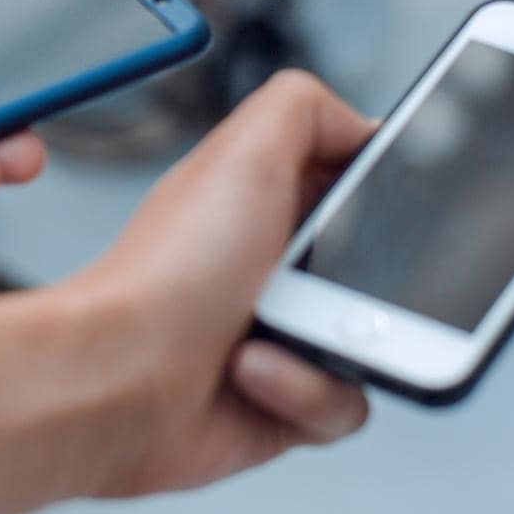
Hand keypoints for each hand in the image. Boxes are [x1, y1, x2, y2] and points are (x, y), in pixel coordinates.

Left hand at [65, 71, 375, 494]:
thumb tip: (362, 126)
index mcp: (265, 198)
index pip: (354, 180)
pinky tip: (251, 374)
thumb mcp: (245, 153)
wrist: (120, 379)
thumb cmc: (168, 272)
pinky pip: (345, 404)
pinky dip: (303, 392)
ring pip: (376, 338)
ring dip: (329, 339)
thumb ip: (306, 109)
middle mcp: (275, 263)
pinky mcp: (287, 402)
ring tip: (268, 332)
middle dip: (369, 277)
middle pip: (379, 263)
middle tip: (327, 279)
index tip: (393, 204)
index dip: (380, 192)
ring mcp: (284, 334)